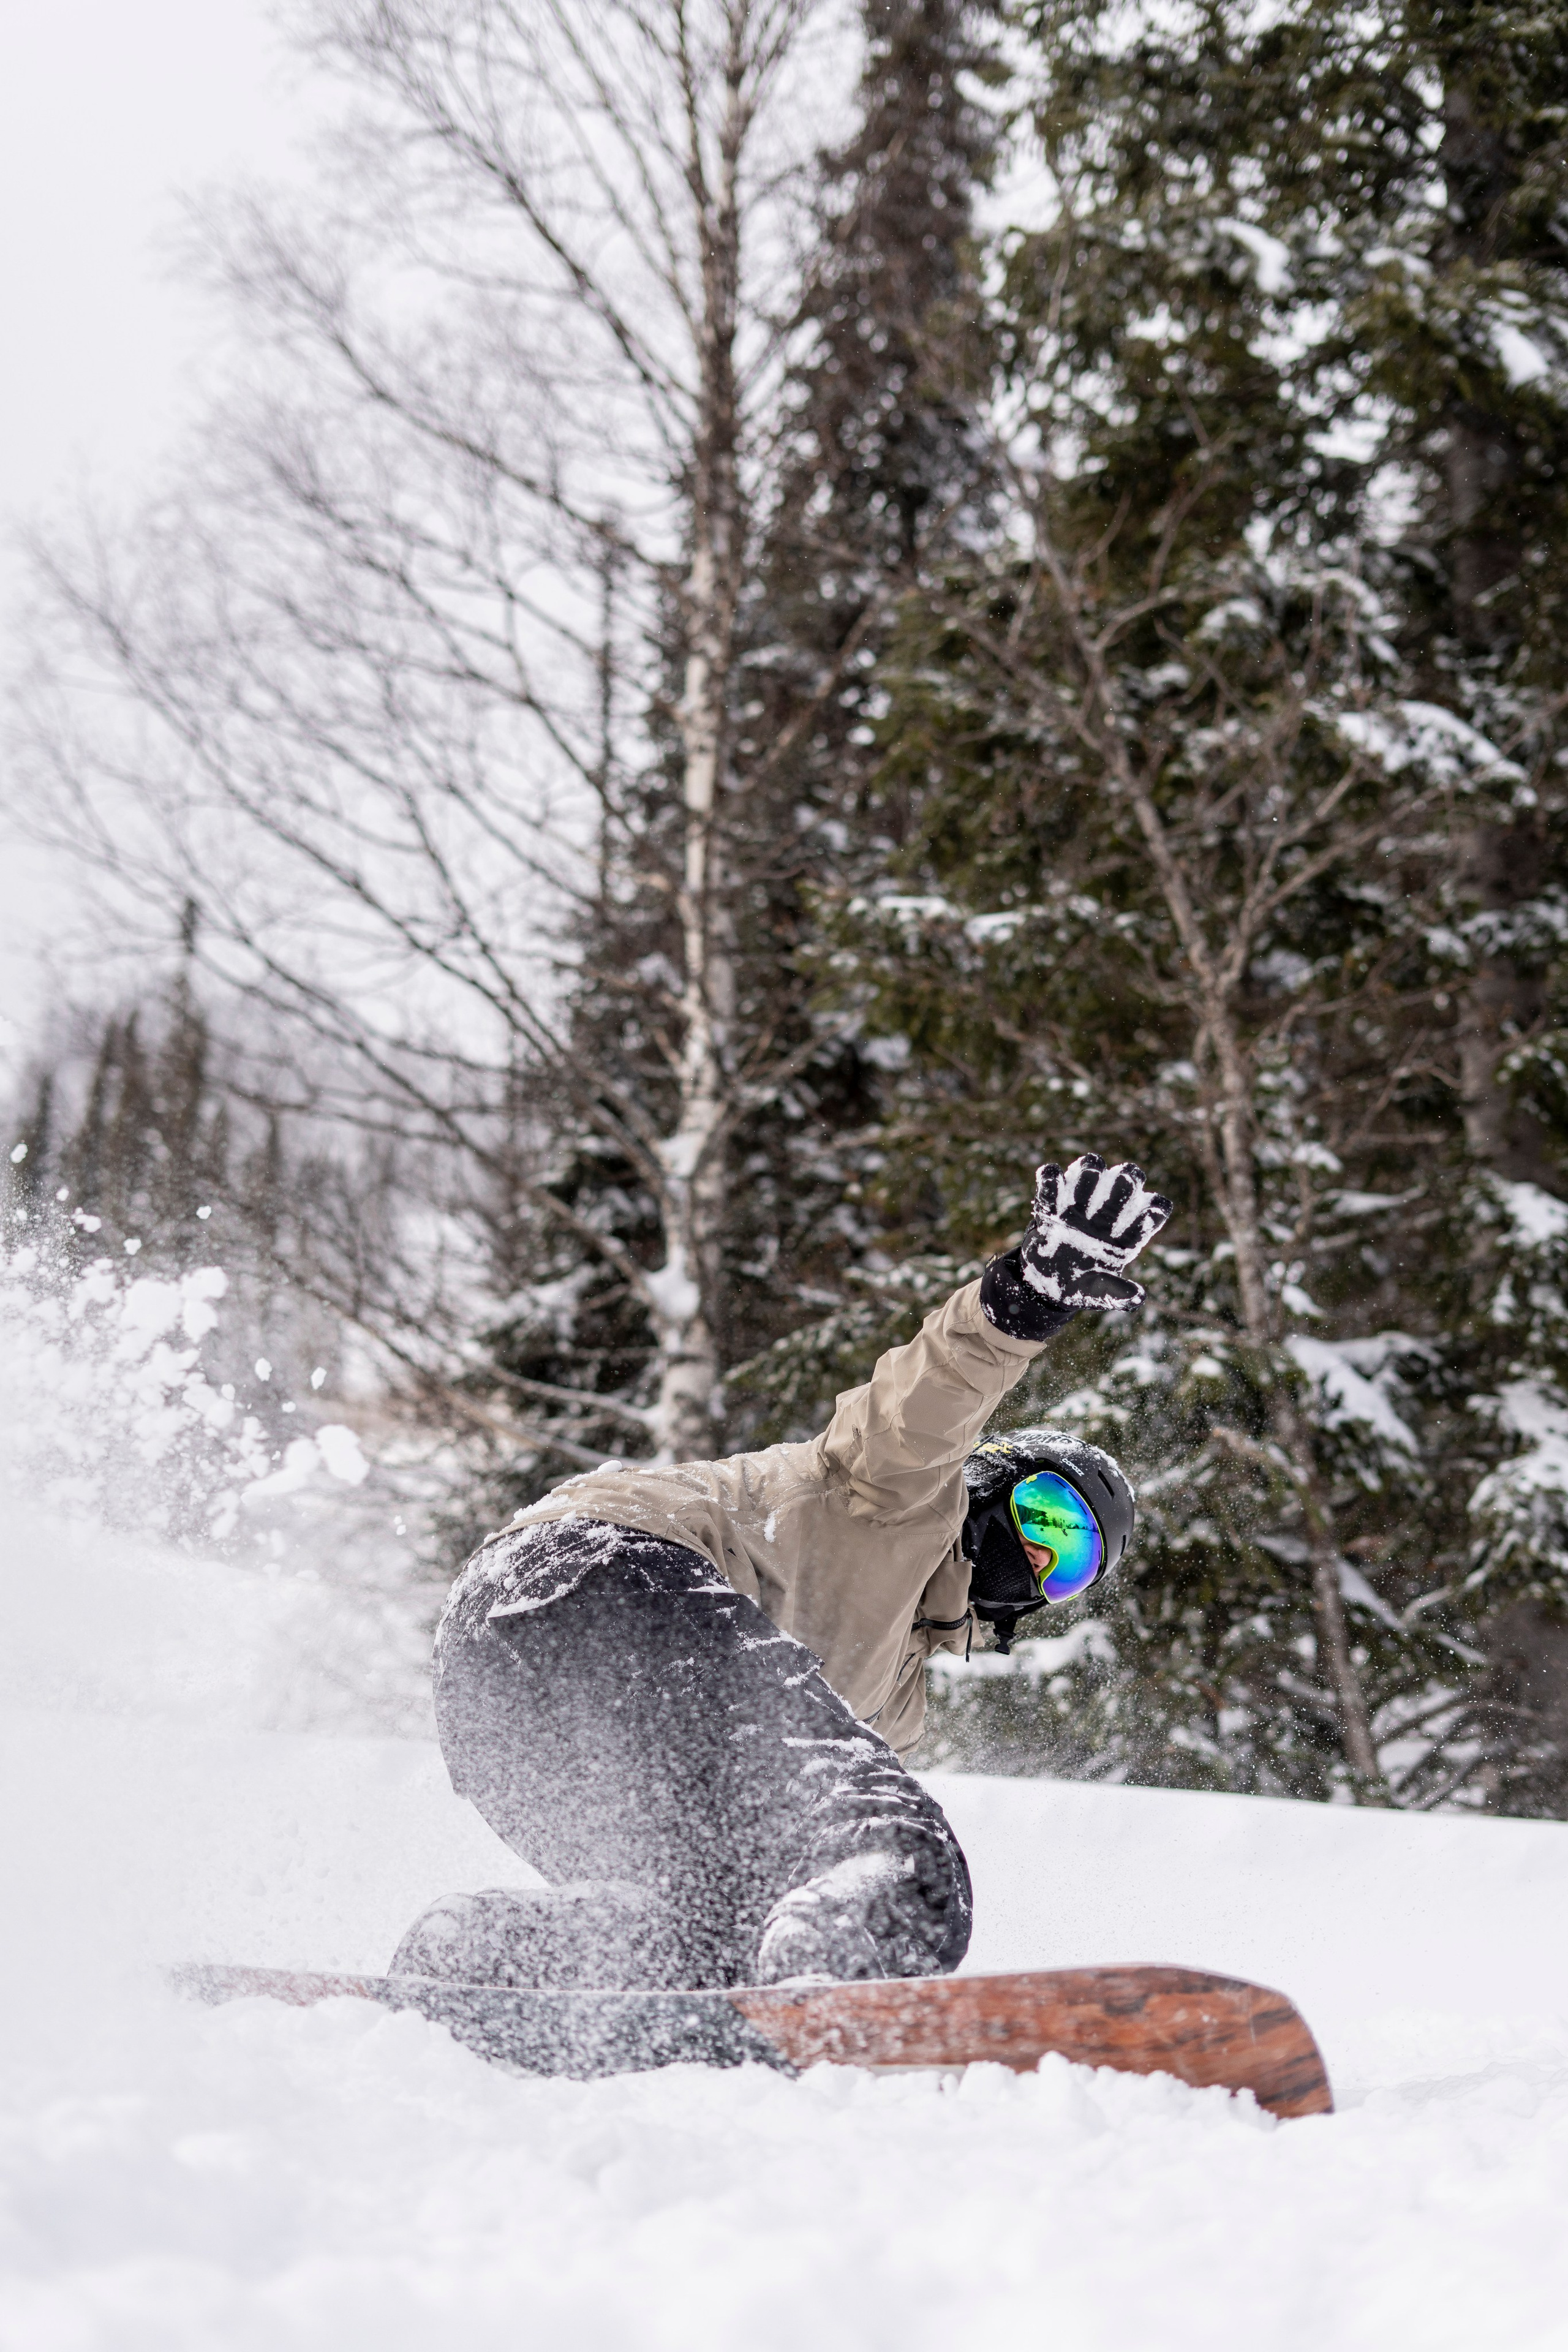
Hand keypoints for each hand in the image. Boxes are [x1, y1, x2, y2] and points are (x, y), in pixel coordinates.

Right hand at [1018, 1154, 1171, 1313]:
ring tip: (1091, 1165)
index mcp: (1126, 1235)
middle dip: (1127, 1179)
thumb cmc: (1080, 1287)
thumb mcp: (1098, 1294)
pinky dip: (1050, 1179)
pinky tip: (1050, 1174)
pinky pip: (1052, 1187)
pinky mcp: (1053, 1208)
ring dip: (1092, 1168)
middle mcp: (1107, 1215)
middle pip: (1124, 1187)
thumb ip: (1117, 1294)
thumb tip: (1139, 1298)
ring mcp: (1080, 1208)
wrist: (1045, 1285)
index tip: (1153, 1209)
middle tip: (1125, 1178)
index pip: (1151, 1213)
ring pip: (1091, 1177)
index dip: (1155, 1209)